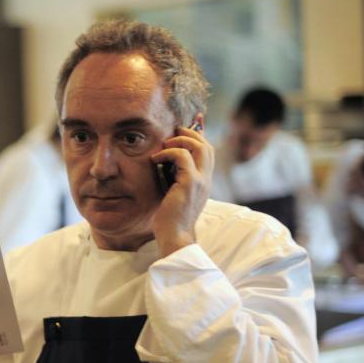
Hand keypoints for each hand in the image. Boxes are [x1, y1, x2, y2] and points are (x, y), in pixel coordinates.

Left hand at [151, 122, 213, 256]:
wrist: (175, 237)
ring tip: (165, 144)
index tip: (190, 125)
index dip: (200, 136)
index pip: (208, 153)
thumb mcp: (174, 196)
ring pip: (200, 147)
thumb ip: (175, 181)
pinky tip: (156, 159)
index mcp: (204, 182)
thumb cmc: (170, 220)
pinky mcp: (190, 183)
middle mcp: (207, 180)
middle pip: (207, 146)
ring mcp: (201, 181)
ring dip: (181, 141)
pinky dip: (169, 153)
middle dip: (192, 133)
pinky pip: (183, 157)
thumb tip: (164, 168)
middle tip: (175, 130)